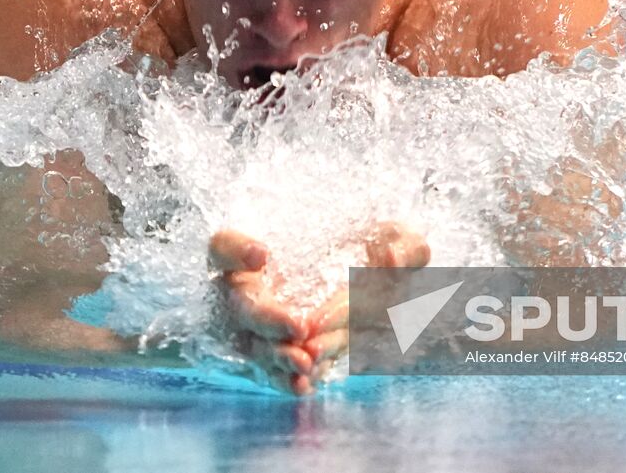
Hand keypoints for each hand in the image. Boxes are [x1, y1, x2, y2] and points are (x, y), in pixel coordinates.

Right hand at [209, 223, 429, 395]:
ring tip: (303, 362)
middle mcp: (250, 290)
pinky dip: (285, 380)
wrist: (381, 291)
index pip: (224, 246)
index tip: (262, 255)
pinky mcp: (278, 358)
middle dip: (267, 318)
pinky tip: (305, 386)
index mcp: (261, 252)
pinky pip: (270, 373)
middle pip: (240, 303)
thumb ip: (401, 242)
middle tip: (298, 327)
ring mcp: (260, 329)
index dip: (234, 250)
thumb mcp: (396, 239)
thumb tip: (388, 257)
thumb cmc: (378, 254)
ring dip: (276, 355)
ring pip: (252, 344)